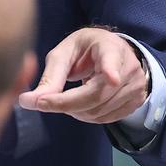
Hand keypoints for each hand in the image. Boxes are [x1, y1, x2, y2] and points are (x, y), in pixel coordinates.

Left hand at [18, 28, 147, 124]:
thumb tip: (28, 102)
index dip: (111, 68)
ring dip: (74, 111)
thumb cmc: (85, 51)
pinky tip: (80, 105)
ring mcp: (136, 86)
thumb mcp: (64, 54)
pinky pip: (107, 119)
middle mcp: (128, 66)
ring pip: (100, 111)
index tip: (112, 77)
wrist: (112, 53)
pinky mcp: (136, 102)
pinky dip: (87, 117)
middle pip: (96, 94)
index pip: (112, 58)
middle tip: (42, 103)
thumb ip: (50, 77)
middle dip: (65, 103)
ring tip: (64, 99)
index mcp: (109, 46)